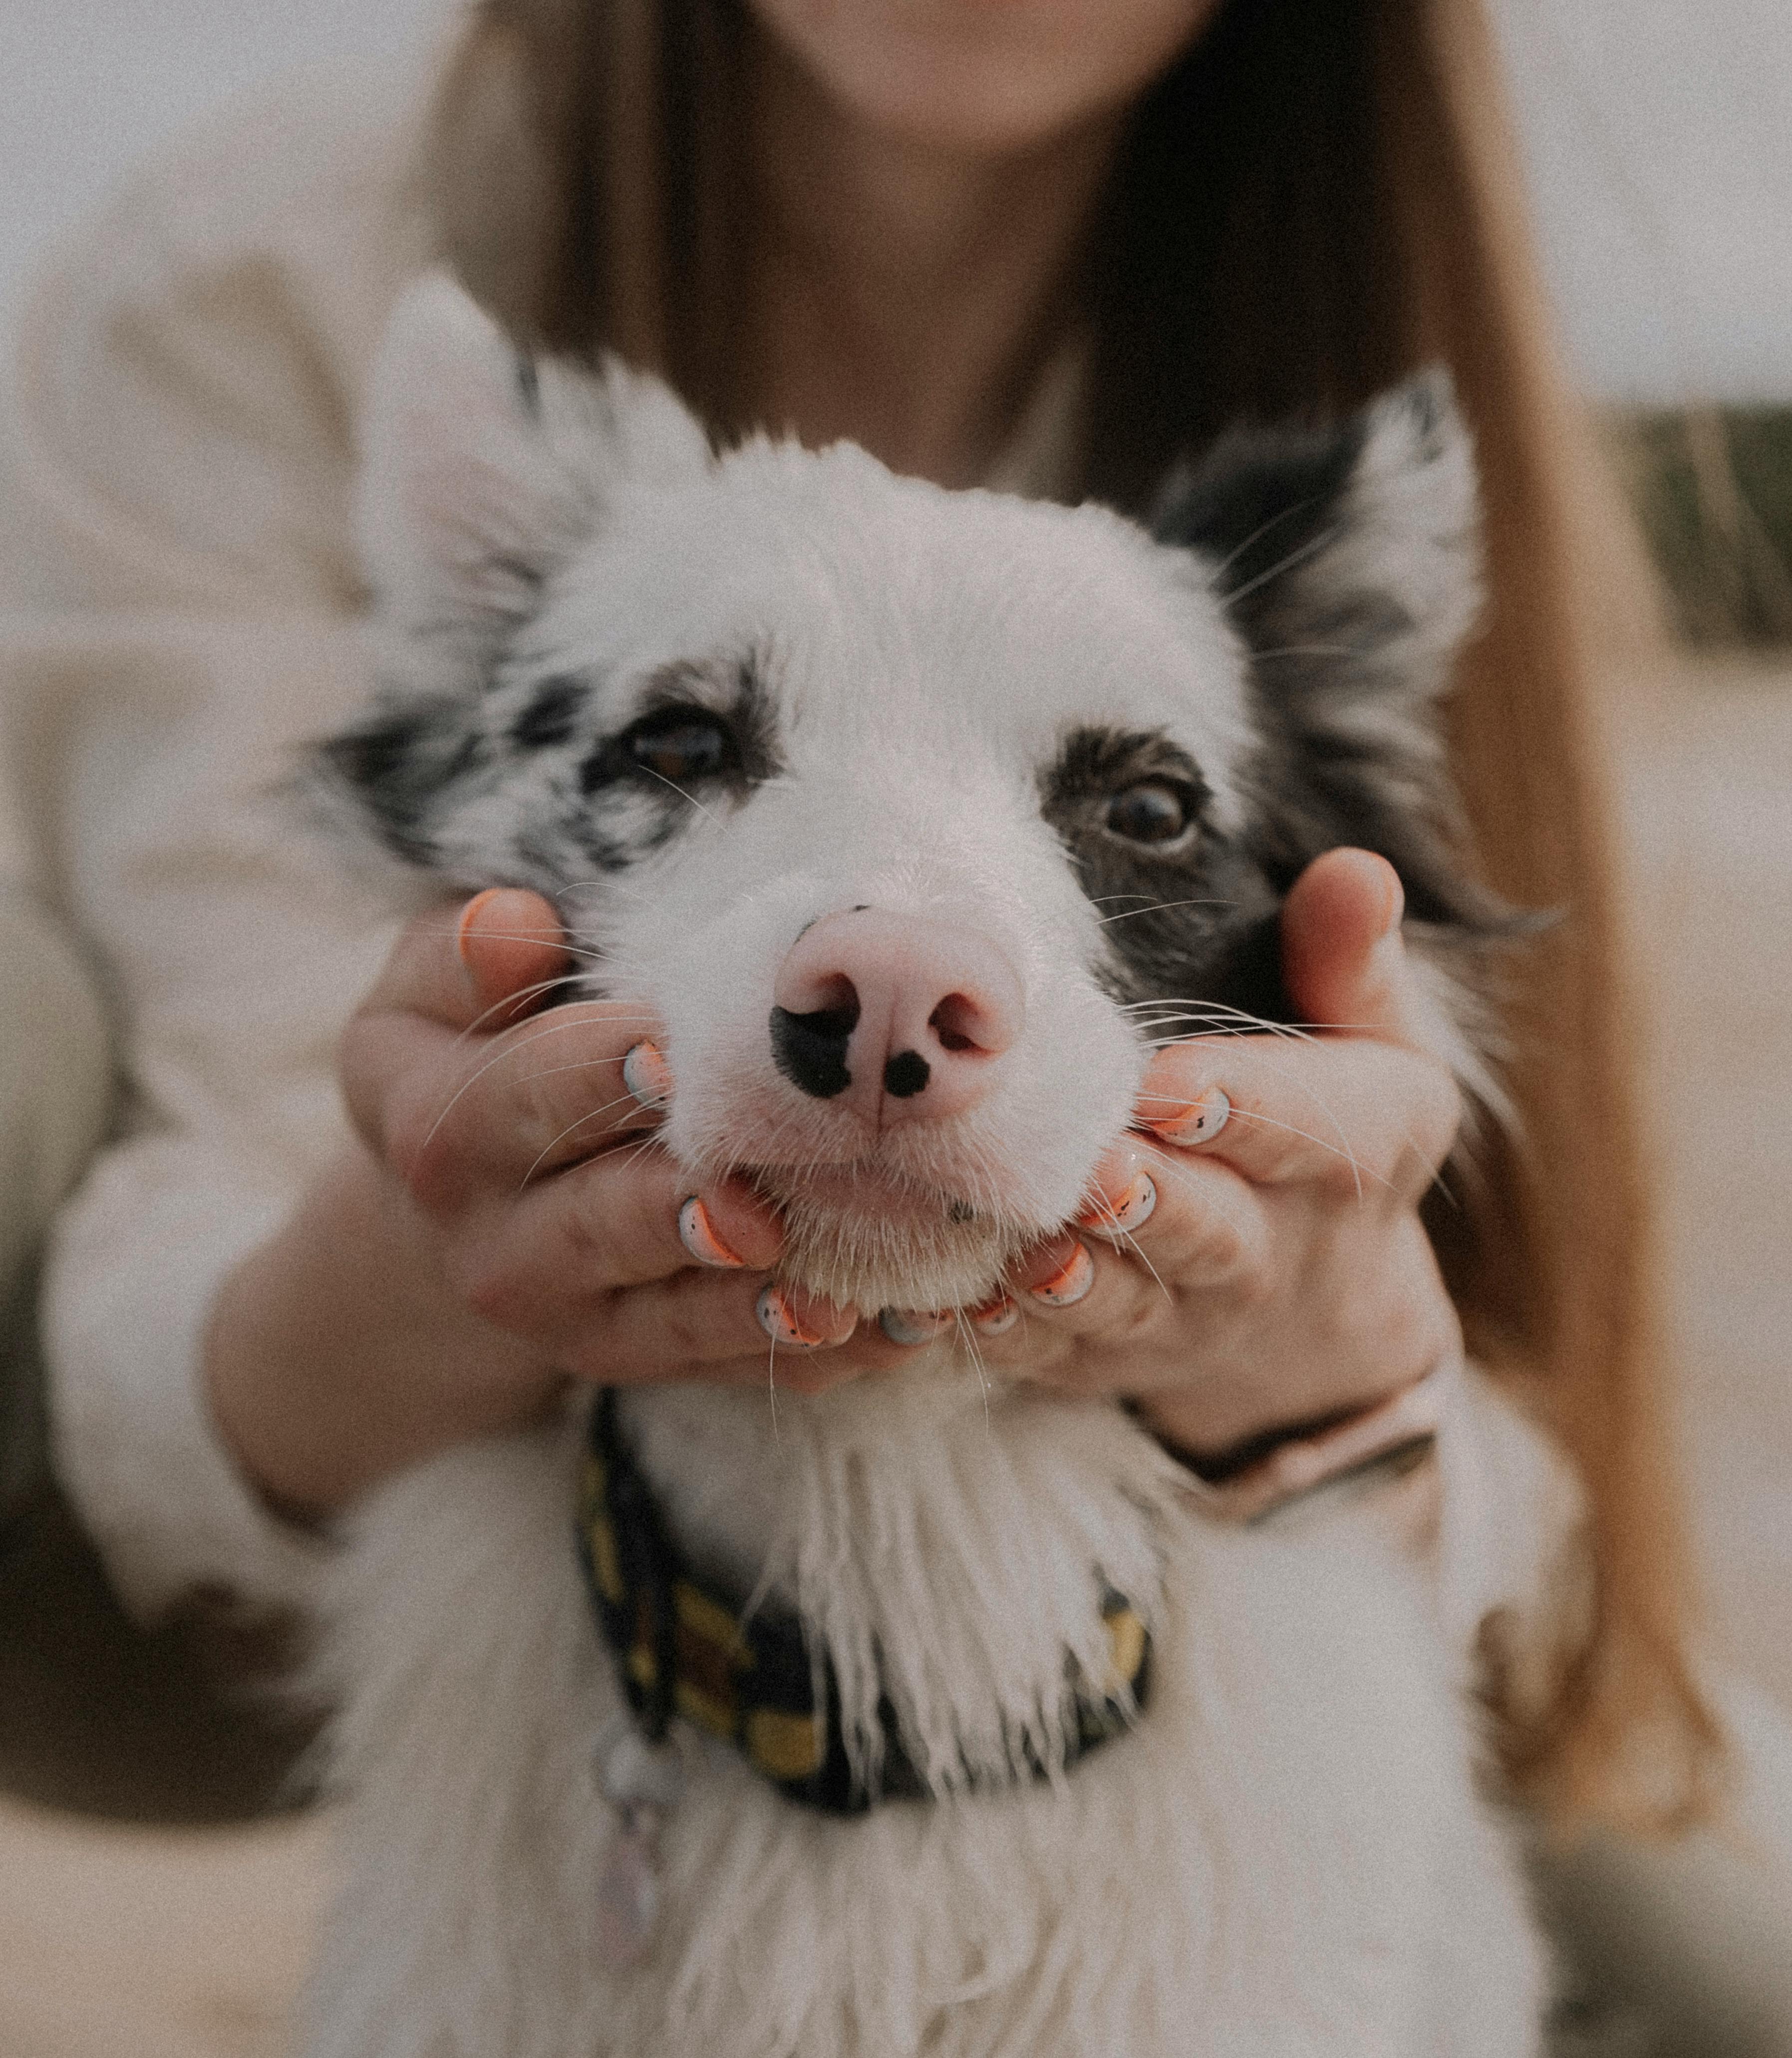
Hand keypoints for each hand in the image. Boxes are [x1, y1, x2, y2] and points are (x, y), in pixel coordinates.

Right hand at [206, 888, 867, 1516]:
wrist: (457, 1203)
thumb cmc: (471, 1053)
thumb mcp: (427, 995)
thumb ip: (460, 956)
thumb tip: (511, 922)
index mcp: (443, 1129)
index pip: (522, 1093)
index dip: (595, 1072)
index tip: (669, 1054)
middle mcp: (497, 1243)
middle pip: (599, 1224)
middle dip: (681, 1211)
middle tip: (756, 1204)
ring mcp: (573, 1317)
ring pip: (670, 1320)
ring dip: (757, 1311)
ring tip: (838, 1300)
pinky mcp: (643, 1360)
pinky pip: (734, 1365)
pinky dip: (821, 1356)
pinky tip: (902, 1329)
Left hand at [947, 848, 1465, 1458]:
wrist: (1318, 1308)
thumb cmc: (1327, 1132)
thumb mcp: (1372, 1045)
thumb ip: (1350, 963)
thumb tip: (1354, 872)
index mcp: (1350, 1156)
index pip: (1304, 1129)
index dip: (1238, 1106)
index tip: (1171, 1083)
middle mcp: (1270, 1251)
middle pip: (1208, 1233)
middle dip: (1148, 1204)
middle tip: (1093, 1171)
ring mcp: (1185, 1317)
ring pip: (1125, 1306)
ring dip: (1071, 1282)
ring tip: (1024, 1250)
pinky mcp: (1110, 1361)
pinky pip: (1054, 1361)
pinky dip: (1006, 1341)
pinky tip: (953, 1310)